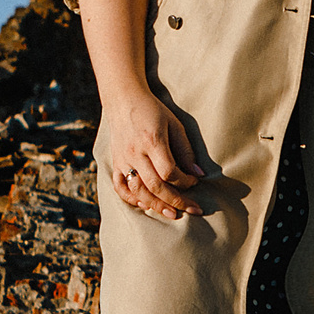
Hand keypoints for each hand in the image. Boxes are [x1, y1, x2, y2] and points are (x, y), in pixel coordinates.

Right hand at [105, 91, 204, 220]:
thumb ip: (185, 150)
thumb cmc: (152, 111)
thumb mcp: (174, 125)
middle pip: (155, 186)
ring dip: (156, 205)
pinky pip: (120, 187)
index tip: (194, 182)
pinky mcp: (115, 162)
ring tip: (172, 214)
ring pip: (138, 191)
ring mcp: (123, 160)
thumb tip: (198, 174)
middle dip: (176, 201)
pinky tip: (145, 204)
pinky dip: (132, 199)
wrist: (123, 99)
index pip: (170, 172)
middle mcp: (135, 153)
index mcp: (152, 141)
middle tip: (192, 209)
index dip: (185, 182)